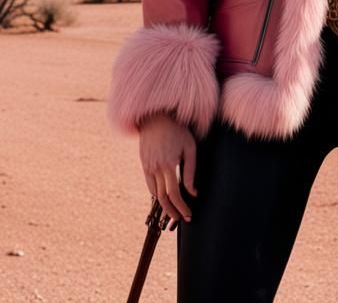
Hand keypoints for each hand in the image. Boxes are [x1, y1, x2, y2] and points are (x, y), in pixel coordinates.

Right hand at [137, 112, 198, 226]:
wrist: (156, 118)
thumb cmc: (177, 131)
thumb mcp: (190, 148)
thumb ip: (191, 171)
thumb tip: (193, 192)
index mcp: (168, 164)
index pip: (174, 193)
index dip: (181, 207)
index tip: (188, 215)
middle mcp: (156, 168)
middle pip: (163, 198)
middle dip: (173, 211)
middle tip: (182, 219)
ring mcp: (148, 167)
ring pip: (155, 194)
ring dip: (164, 206)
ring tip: (174, 212)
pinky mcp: (144, 165)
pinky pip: (150, 185)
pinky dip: (156, 195)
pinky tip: (165, 198)